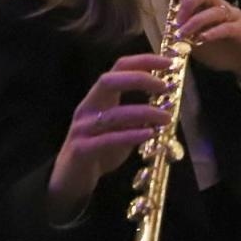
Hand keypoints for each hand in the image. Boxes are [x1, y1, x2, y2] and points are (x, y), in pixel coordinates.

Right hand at [47, 53, 172, 223]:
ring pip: (114, 114)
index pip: (119, 67)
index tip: (169, 63)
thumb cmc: (100, 148)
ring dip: (145, 113)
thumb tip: (169, 101)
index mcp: (99, 97)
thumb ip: (139, 114)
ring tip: (167, 118)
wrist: (70, 179)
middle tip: (165, 87)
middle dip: (139, 79)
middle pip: (109, 81)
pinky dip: (132, 135)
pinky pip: (108, 139)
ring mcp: (82, 128)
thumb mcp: (122, 127)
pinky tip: (150, 133)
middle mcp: (88, 107)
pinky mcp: (82, 150)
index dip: (143, 61)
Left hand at [174, 0, 240, 84]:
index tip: (176, 1)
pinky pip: (227, 27)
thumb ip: (188, 31)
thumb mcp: (198, 39)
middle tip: (178, 21)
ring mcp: (233, 17)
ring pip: (214, 10)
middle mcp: (222, 6)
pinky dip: (213, 32)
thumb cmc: (222, 49)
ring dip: (195, 22)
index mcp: (210, 4)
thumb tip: (171, 27)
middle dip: (189, 3)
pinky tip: (202, 39)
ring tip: (184, 35)